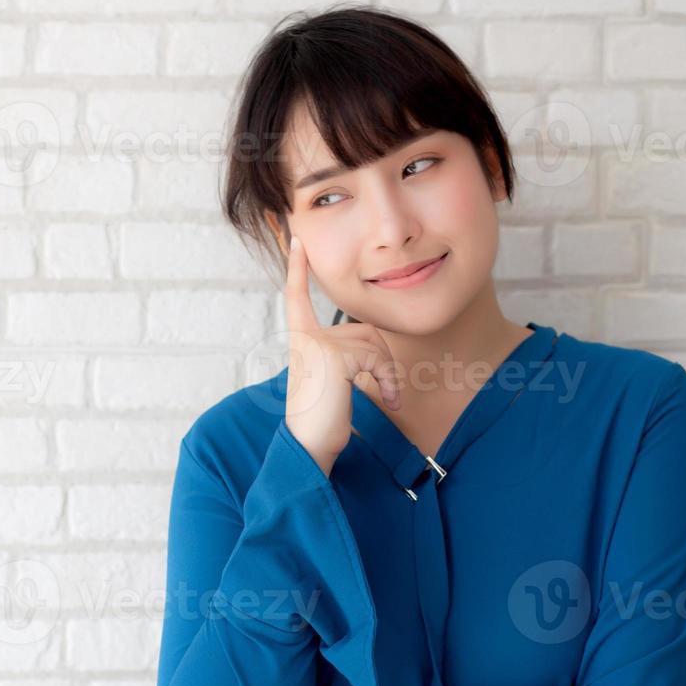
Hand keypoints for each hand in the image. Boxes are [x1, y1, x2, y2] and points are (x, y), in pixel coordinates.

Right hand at [283, 234, 401, 474]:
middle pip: (363, 328)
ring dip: (388, 372)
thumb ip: (348, 349)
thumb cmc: (324, 415)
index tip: (296, 240)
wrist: (310, 445)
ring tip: (386, 398)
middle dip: (383, 359)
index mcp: (301, 339)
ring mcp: (316, 343)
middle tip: (386, 390)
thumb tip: (374, 338)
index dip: (296, 268)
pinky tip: (387, 400)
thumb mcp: (334, 375)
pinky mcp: (331, 355)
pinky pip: (376, 356)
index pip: (296, 296)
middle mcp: (305, 336)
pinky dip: (389, 379)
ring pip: (374, 342)